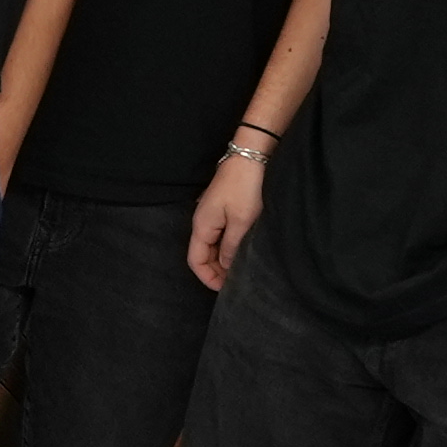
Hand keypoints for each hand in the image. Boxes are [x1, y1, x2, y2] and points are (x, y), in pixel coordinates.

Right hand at [188, 153, 265, 291]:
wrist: (251, 156)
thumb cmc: (245, 187)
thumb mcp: (242, 221)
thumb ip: (232, 247)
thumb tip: (227, 267)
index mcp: (202, 226)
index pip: (195, 260)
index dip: (207, 278)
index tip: (226, 290)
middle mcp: (203, 221)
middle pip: (203, 255)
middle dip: (217, 271)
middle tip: (239, 283)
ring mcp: (213, 214)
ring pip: (214, 246)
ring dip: (225, 259)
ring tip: (244, 269)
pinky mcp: (224, 208)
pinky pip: (222, 235)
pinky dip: (230, 247)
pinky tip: (245, 250)